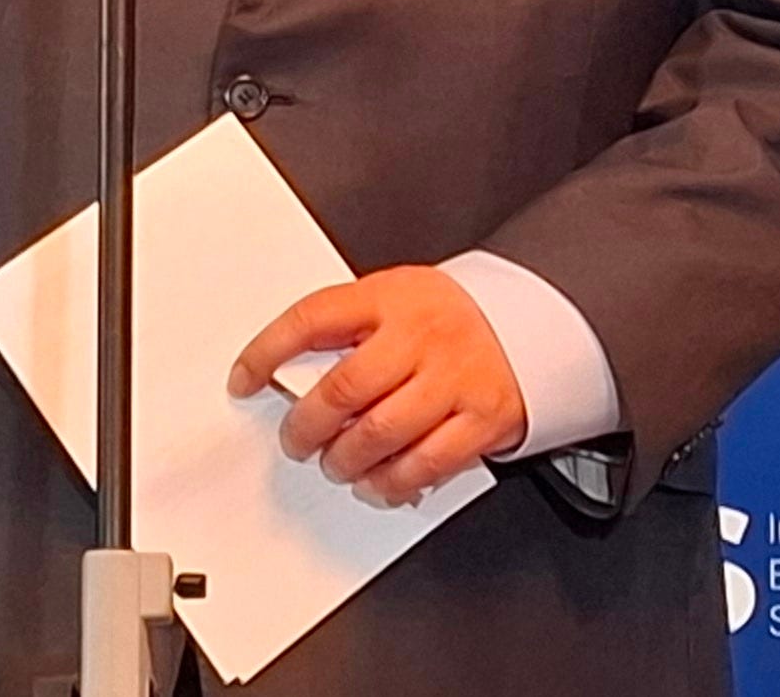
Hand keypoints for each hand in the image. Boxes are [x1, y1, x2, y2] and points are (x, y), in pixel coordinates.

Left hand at [227, 266, 527, 506]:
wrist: (535, 318)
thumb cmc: (448, 314)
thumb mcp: (393, 298)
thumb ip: (347, 329)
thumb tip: (287, 375)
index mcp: (389, 298)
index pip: (311, 319)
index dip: (266, 351)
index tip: (243, 378)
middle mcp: (420, 338)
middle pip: (343, 388)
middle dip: (306, 425)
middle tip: (296, 440)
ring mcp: (453, 380)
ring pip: (380, 434)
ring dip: (344, 460)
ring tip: (335, 463)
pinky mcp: (482, 421)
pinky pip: (426, 464)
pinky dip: (392, 483)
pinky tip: (376, 483)